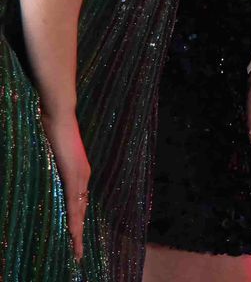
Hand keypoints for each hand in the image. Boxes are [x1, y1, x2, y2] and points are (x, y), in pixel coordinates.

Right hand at [40, 105, 89, 259]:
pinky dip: (73, 215)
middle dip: (79, 234)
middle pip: (81, 212)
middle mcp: (83, 176)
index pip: (78, 204)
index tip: (77, 240)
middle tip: (79, 255)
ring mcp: (80, 174)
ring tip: (77, 249)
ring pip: (79, 210)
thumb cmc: (54, 131)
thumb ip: (55, 168)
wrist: (59, 114)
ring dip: (77, 231)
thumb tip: (49, 179)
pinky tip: (74, 229)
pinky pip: (73, 199)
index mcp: (79, 173)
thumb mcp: (55, 155)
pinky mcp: (74, 172)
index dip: (77, 223)